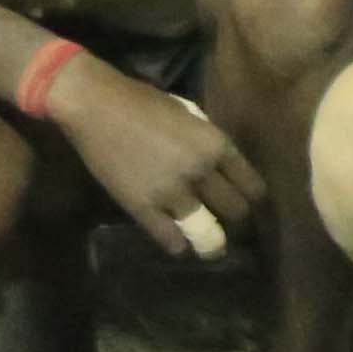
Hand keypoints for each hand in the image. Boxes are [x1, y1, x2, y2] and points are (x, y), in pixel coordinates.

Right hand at [38, 56, 258, 261]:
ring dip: (214, 245)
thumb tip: (220, 164)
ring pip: (208, 234)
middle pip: (236, 212)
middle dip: (240, 225)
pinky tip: (180, 243)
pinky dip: (179, 246)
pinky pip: (172, 240)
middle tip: (236, 231)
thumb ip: (207, 140)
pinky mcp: (144, 209)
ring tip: (214, 249)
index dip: (256, 202)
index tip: (254, 210)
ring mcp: (172, 193)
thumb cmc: (141, 102)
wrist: (96, 106)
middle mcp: (200, 171)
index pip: (253, 185)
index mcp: (215, 143)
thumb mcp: (189, 114)